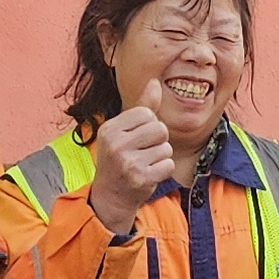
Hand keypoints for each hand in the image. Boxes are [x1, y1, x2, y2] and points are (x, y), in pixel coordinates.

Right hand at [87, 83, 180, 232]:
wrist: (110, 196)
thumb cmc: (119, 158)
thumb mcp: (124, 131)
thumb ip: (142, 107)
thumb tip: (155, 82)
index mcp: (109, 128)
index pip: (147, 113)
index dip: (149, 125)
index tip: (136, 138)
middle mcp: (116, 144)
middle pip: (160, 129)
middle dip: (158, 140)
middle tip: (143, 152)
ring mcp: (128, 163)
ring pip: (166, 148)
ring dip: (160, 156)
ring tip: (144, 164)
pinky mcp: (141, 179)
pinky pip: (168, 164)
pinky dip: (163, 170)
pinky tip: (148, 175)